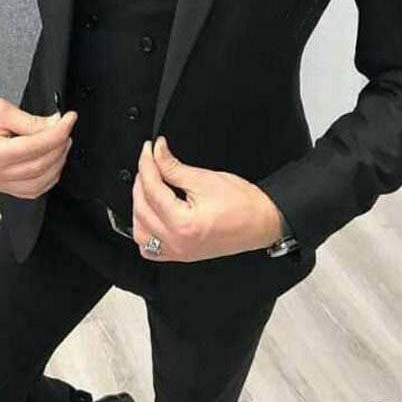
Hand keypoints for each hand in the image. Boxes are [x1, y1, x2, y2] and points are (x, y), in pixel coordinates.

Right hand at [0, 92, 76, 198]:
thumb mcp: (0, 109)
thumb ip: (30, 121)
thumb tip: (56, 125)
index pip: (35, 148)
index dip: (58, 133)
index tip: (69, 118)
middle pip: (39, 167)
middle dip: (59, 146)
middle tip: (66, 127)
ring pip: (38, 183)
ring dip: (56, 163)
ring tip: (60, 142)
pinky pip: (30, 190)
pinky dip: (46, 178)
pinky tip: (51, 161)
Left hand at [131, 136, 284, 261]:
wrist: (262, 222)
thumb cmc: (242, 203)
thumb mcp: (205, 179)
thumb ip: (173, 167)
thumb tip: (157, 152)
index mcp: (183, 224)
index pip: (152, 189)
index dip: (148, 163)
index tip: (150, 147)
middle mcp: (176, 243)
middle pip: (142, 208)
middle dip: (142, 180)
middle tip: (149, 160)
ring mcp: (178, 252)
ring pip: (140, 231)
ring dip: (139, 206)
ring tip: (148, 184)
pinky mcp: (181, 254)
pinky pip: (150, 247)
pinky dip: (145, 228)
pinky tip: (150, 212)